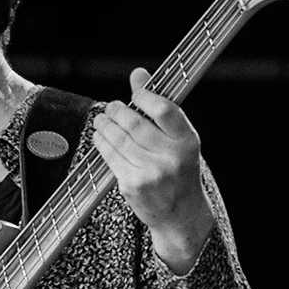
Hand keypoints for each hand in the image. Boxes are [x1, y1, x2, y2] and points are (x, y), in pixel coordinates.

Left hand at [92, 67, 215, 272]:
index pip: (164, 110)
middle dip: (117, 111)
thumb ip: (160, 110)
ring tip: (102, 119)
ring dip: (105, 125)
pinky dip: (102, 143)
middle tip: (111, 107)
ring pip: (119, 139)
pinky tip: (100, 137)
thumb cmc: (180, 171)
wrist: (181, 214)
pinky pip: (111, 157)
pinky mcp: (133, 185)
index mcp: (188, 142)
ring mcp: (151, 173)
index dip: (144, 96)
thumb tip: (138, 74)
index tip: (134, 93)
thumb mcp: (180, 140)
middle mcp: (171, 158)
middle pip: (135, 124)